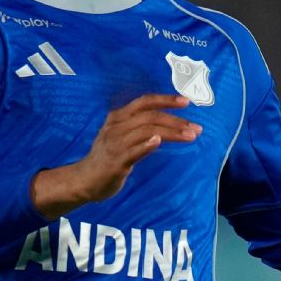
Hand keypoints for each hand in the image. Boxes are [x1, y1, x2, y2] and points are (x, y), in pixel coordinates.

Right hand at [31, 94, 200, 218]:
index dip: (166, 99)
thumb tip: (168, 123)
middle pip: (151, 116)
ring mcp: (115, 143)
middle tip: (197, 127)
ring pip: (147, 131)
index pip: (145, 101)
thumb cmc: (107, 157)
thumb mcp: (121, 136)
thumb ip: (139, 127)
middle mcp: (116, 126)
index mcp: (118, 117)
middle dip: (177, 120)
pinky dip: (147, 145)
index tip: (186, 102)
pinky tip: (159, 142)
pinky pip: (134, 150)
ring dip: (172, 133)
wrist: (84, 180)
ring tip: (190, 136)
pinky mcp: (116, 161)